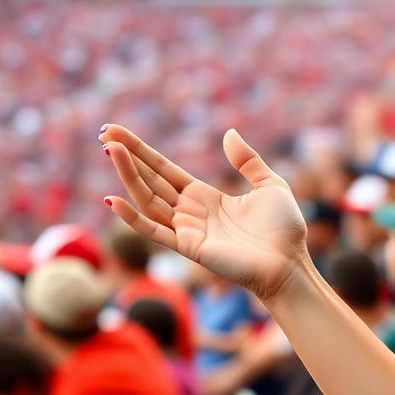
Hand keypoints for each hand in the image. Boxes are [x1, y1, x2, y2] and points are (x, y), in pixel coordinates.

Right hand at [100, 125, 308, 303]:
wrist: (290, 262)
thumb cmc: (283, 229)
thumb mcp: (270, 184)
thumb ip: (247, 160)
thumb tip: (228, 133)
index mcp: (205, 197)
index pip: (164, 170)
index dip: (142, 151)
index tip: (117, 132)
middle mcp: (190, 212)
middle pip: (150, 180)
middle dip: (127, 157)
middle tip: (104, 132)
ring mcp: (186, 230)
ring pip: (147, 199)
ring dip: (128, 175)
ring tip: (110, 149)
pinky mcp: (188, 247)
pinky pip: (153, 231)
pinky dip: (132, 217)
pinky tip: (112, 200)